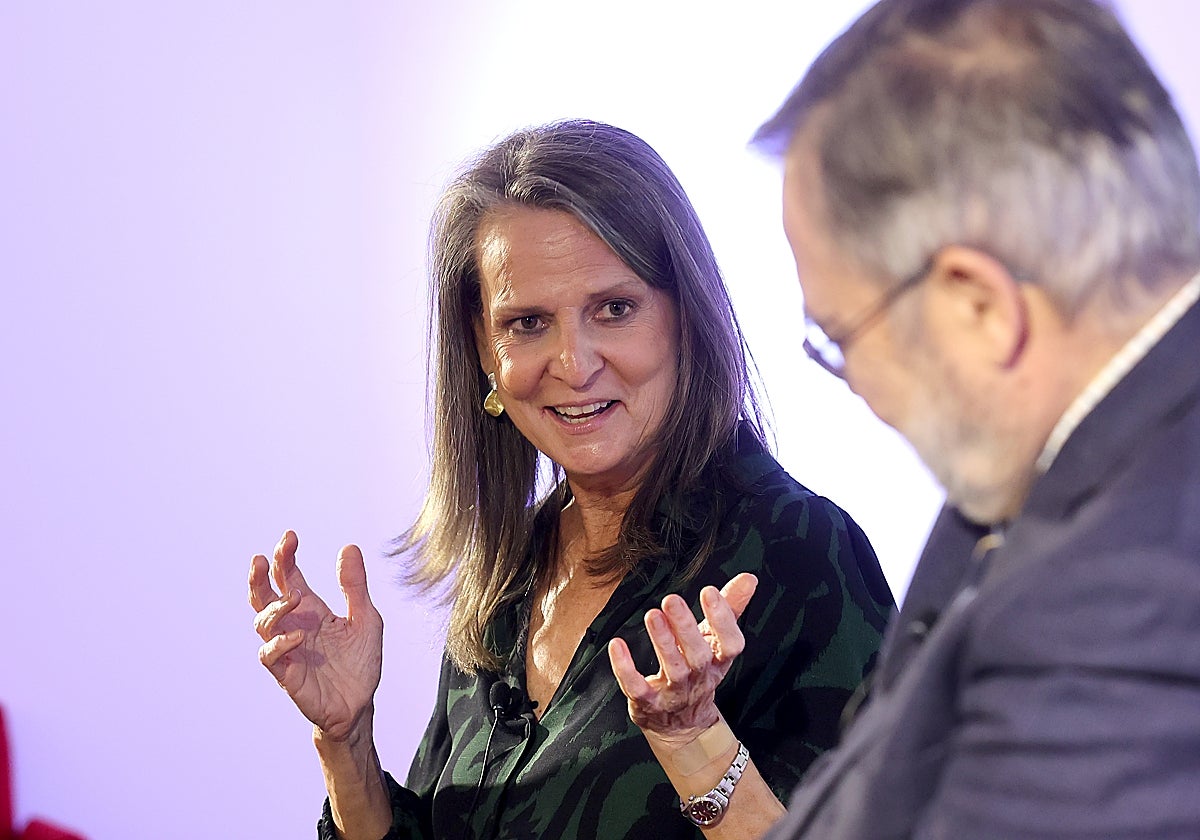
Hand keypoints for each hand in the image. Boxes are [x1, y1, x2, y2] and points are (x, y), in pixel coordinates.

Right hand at [248, 530, 383, 741]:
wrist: (360, 705)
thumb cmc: (360, 662)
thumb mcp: (366, 618)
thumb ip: (355, 586)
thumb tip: (348, 546)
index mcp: (311, 609)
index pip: (289, 577)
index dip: (284, 556)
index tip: (290, 536)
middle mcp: (293, 624)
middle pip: (263, 596)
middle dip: (259, 576)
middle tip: (261, 558)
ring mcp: (287, 649)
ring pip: (261, 622)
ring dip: (274, 607)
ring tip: (295, 597)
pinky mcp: (287, 673)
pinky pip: (270, 655)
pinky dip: (280, 643)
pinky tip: (298, 636)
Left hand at [608, 573, 756, 746]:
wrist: (681, 725)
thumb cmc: (699, 671)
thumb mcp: (716, 642)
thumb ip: (731, 608)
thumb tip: (748, 578)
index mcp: (718, 661)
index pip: (730, 644)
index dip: (723, 620)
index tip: (710, 591)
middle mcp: (699, 678)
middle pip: (698, 656)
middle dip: (686, 628)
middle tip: (671, 599)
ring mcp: (674, 694)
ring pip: (672, 670)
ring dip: (662, 642)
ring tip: (652, 614)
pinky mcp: (648, 704)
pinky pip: (637, 688)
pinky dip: (626, 669)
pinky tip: (617, 645)